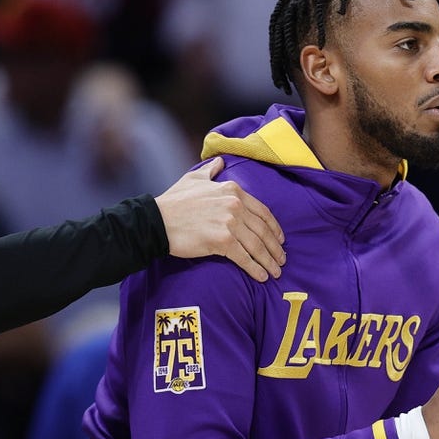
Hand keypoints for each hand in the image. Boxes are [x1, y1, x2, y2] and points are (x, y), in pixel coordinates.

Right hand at [155, 158, 285, 281]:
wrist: (157, 220)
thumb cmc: (174, 201)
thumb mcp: (194, 178)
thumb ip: (211, 171)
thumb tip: (220, 162)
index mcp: (232, 190)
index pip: (262, 211)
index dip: (274, 228)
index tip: (280, 239)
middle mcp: (234, 204)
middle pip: (263, 230)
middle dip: (275, 248)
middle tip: (281, 260)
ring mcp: (229, 222)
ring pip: (257, 245)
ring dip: (269, 261)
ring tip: (275, 272)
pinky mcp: (222, 240)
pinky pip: (244, 257)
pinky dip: (255, 268)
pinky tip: (261, 276)